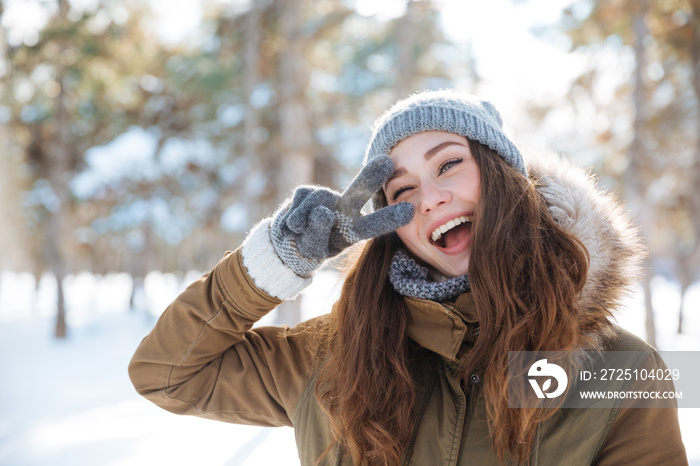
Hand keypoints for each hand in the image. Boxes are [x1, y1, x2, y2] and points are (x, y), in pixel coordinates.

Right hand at [270, 155, 413, 276]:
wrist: (287, 242)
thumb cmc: (309, 248)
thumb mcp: (316, 249)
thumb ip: (318, 235)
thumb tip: (322, 210)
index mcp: (355, 229)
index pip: (374, 224)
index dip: (390, 218)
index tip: (410, 210)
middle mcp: (344, 209)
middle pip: (358, 191)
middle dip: (370, 177)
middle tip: (386, 161)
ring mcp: (325, 198)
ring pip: (318, 203)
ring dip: (305, 222)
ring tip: (299, 233)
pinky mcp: (305, 192)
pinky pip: (299, 204)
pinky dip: (292, 220)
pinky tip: (292, 226)